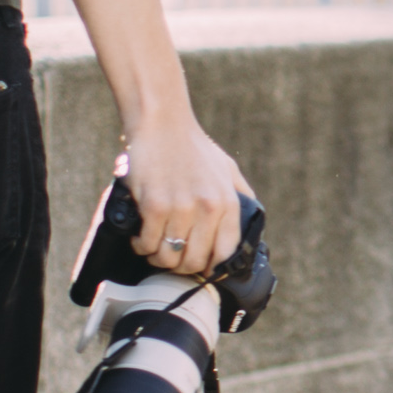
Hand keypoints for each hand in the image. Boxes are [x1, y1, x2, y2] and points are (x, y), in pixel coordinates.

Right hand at [122, 112, 252, 276]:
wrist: (163, 124)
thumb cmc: (194, 148)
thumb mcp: (228, 170)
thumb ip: (241, 197)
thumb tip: (250, 223)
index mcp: (228, 203)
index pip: (224, 254)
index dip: (210, 268)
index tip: (199, 267)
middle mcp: (208, 209)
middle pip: (195, 261)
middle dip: (181, 266)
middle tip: (172, 257)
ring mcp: (181, 209)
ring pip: (169, 257)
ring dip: (158, 258)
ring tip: (154, 249)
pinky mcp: (154, 206)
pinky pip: (147, 244)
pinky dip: (142, 246)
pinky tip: (141, 238)